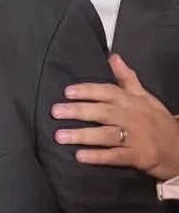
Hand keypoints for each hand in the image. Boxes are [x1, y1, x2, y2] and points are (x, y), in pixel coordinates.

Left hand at [52, 54, 178, 179]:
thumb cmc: (157, 120)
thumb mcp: (144, 96)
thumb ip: (126, 77)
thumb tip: (112, 56)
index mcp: (131, 101)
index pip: (108, 92)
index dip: (88, 91)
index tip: (67, 92)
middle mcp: (132, 117)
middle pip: (103, 112)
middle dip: (78, 111)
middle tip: (55, 112)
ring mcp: (136, 137)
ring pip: (106, 134)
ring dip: (83, 135)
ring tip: (60, 136)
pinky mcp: (139, 156)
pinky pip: (116, 156)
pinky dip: (98, 156)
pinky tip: (80, 156)